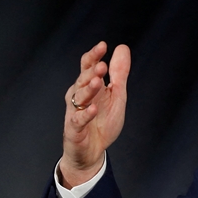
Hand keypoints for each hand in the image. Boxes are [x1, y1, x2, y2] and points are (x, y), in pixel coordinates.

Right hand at [59, 42, 129, 187]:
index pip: (88, 67)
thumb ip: (119, 73)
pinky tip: (93, 109)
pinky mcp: (74, 129)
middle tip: (102, 65)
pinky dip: (86, 114)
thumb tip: (122, 47)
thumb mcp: (116, 95)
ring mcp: (75, 112)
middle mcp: (79, 96)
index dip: (94, 56)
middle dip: (91, 72)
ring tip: (97, 82)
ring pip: (79, 98)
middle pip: (82, 80)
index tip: (103, 46)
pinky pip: (79, 120)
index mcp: (89, 87)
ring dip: (88, 89)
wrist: (92, 151)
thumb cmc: (102, 122)